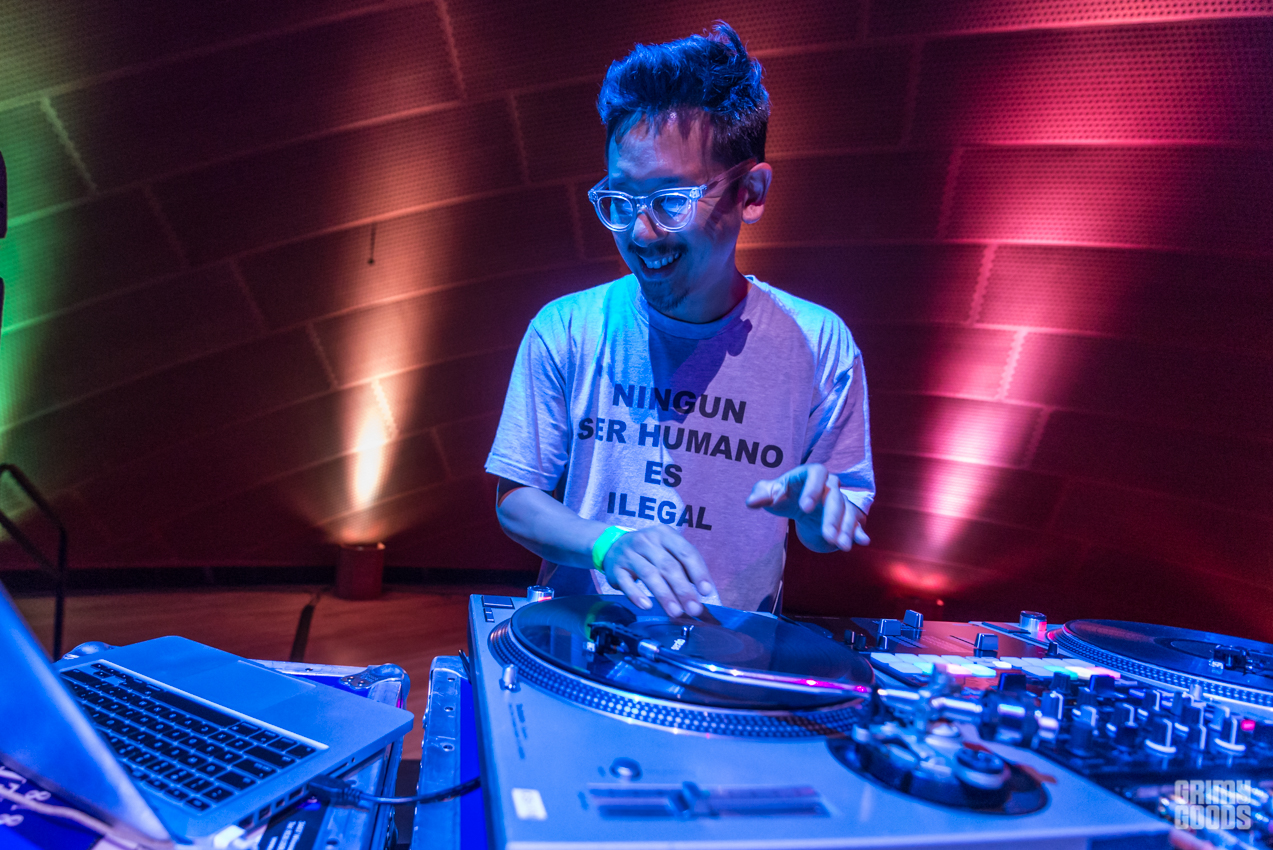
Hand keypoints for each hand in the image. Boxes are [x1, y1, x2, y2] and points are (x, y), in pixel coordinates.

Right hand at [600, 525, 714, 617]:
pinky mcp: (615, 568)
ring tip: (676, 612)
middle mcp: (647, 541)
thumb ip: (684, 566)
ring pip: (649, 574)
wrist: (612, 545)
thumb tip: (702, 592)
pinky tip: (647, 606)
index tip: (707, 592)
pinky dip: (637, 595)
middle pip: (668, 566)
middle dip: (683, 589)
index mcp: (665, 534)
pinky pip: (626, 583)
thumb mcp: (667, 550)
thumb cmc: (649, 551)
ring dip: (664, 595)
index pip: (686, 552)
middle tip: (694, 609)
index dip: (698, 572)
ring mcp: (629, 554)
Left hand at [745, 463, 869, 551]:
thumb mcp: (770, 494)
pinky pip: (855, 521)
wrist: (798, 504)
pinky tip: (862, 542)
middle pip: (834, 497)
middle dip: (832, 517)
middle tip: (828, 537)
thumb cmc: (782, 495)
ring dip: (846, 529)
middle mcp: (829, 484)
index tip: (805, 508)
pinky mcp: (846, 514)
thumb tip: (751, 503)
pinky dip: (859, 531)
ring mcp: (840, 499)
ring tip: (842, 547)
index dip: (813, 488)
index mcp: (810, 473)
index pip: (816, 473)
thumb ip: (761, 495)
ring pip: (847, 511)